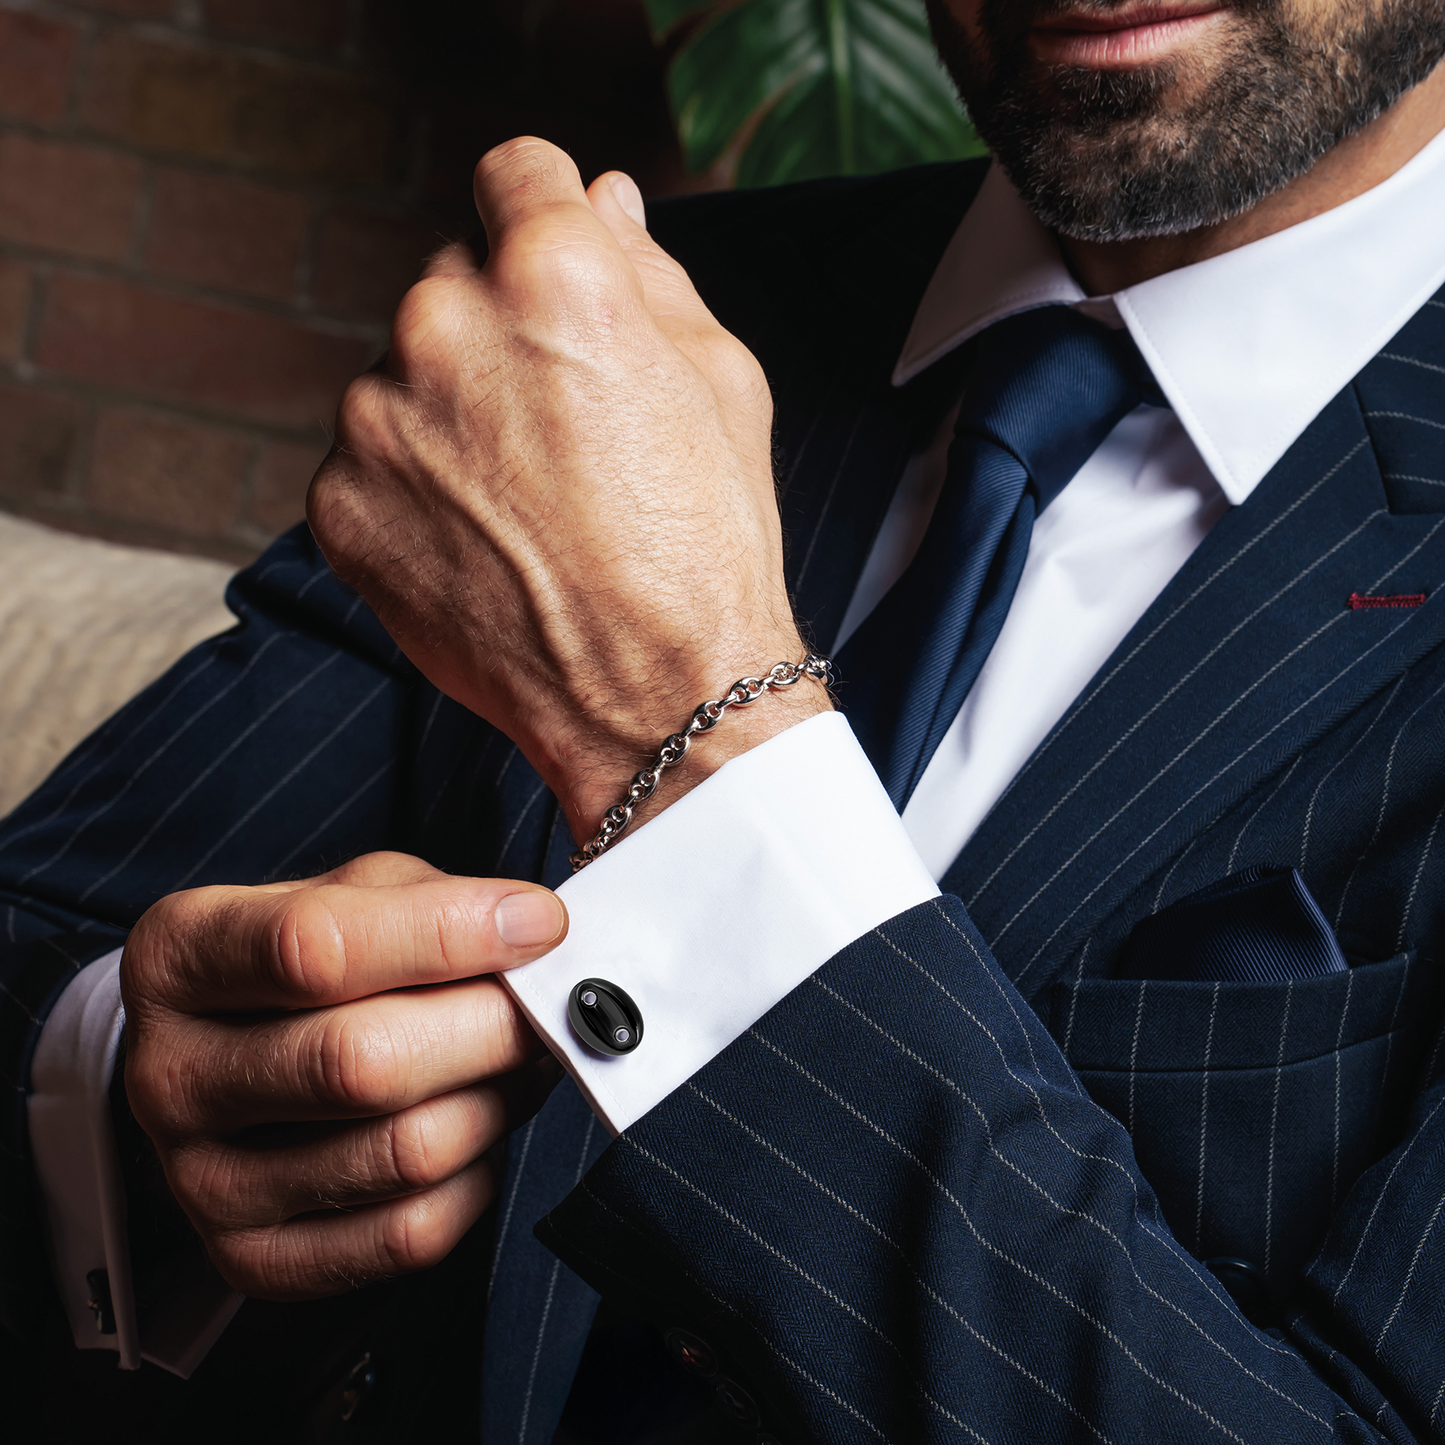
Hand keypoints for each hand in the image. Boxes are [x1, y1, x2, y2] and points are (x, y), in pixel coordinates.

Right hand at [119, 852, 566, 1299]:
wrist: (237, 1061)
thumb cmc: (310, 966)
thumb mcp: (351, 893)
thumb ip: (436, 901)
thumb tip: (534, 930)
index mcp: (178, 957)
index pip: (316, 948)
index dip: (448, 934)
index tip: (539, 923)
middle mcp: (169, 1075)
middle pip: (362, 1062)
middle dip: (491, 1027)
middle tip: (546, 1003)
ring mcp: (201, 1183)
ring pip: (404, 1151)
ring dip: (496, 1098)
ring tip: (514, 1059)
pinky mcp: (257, 1261)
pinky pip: (411, 1233)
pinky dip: (475, 1175)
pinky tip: (472, 1124)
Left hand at [308, 137, 830, 843]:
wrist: (655, 704)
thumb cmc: (708, 547)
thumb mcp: (723, 383)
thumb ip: (652, 270)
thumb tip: (603, 197)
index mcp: (552, 276)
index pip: (515, 173)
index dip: (545, 215)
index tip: (553, 261)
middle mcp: (443, 326)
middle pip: (453, 279)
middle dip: (501, 332)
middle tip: (562, 428)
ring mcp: (376, 419)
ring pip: (405, 375)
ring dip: (451, 414)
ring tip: (526, 504)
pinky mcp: (338, 502)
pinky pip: (369, 461)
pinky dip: (413, 489)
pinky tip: (484, 543)